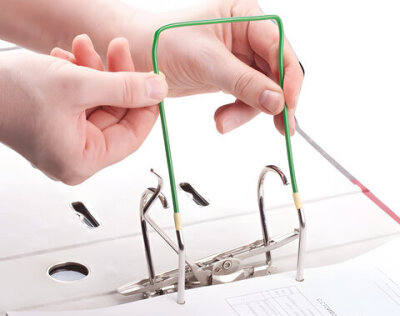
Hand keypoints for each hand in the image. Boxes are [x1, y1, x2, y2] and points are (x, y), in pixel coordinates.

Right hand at [0, 35, 167, 183]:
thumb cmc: (11, 94)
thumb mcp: (77, 84)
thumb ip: (124, 87)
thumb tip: (159, 90)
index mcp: (84, 161)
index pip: (133, 135)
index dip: (145, 104)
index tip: (153, 79)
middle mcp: (77, 159)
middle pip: (116, 116)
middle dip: (116, 79)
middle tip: (118, 48)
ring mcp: (66, 144)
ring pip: (99, 106)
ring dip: (96, 74)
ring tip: (83, 47)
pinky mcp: (58, 129)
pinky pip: (82, 105)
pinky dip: (81, 80)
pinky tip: (70, 59)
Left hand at [128, 0, 302, 135]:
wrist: (139, 56)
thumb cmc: (164, 43)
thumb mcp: (206, 61)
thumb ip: (243, 81)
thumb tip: (277, 102)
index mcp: (246, 16)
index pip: (280, 47)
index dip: (289, 79)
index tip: (288, 107)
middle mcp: (248, 35)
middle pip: (276, 72)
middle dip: (271, 101)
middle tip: (279, 128)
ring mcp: (240, 58)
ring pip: (263, 90)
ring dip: (247, 111)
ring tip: (222, 123)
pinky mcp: (231, 77)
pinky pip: (247, 98)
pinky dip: (237, 113)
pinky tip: (221, 119)